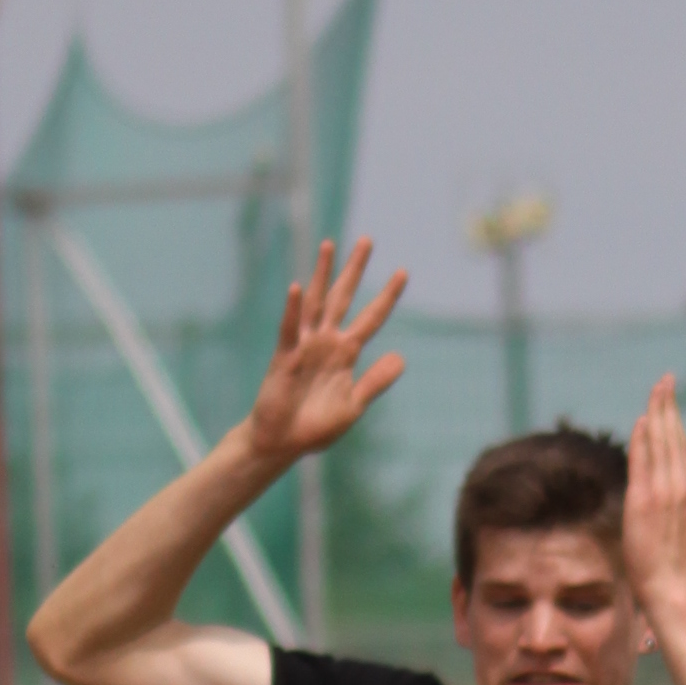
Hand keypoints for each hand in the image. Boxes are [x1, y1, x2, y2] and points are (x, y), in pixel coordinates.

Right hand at [246, 238, 406, 469]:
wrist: (282, 444)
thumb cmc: (315, 426)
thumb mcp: (353, 406)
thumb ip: (375, 382)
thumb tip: (401, 357)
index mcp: (346, 353)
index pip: (371, 318)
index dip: (387, 296)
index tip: (403, 272)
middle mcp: (326, 342)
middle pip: (343, 297)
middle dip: (354, 270)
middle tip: (367, 240)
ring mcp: (304, 345)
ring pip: (315, 302)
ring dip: (321, 274)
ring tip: (328, 245)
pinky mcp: (285, 356)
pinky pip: (290, 329)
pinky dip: (293, 310)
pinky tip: (296, 288)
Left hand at [622, 377, 685, 610]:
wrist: (669, 585)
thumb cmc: (675, 561)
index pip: (679, 446)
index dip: (674, 419)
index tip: (670, 395)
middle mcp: (678, 486)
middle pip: (673, 437)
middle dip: (669, 405)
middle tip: (666, 378)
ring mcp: (662, 493)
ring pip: (661, 444)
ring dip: (658, 413)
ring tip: (657, 388)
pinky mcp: (644, 502)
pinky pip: (643, 464)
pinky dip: (643, 441)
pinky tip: (643, 420)